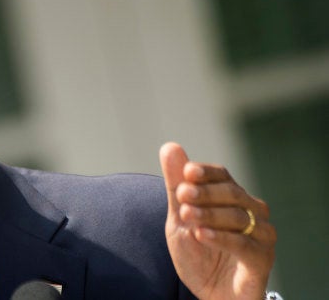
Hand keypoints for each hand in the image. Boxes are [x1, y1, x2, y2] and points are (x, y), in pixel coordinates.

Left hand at [159, 142, 275, 299]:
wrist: (211, 293)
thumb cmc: (199, 253)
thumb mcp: (180, 218)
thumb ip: (176, 186)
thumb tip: (169, 146)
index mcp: (232, 197)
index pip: (222, 175)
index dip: (206, 172)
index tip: (187, 172)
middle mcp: (252, 211)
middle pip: (231, 193)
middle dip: (204, 192)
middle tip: (182, 195)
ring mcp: (261, 234)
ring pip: (238, 216)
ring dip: (209, 214)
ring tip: (186, 215)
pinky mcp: (262, 259)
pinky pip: (244, 244)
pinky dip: (221, 238)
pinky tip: (200, 234)